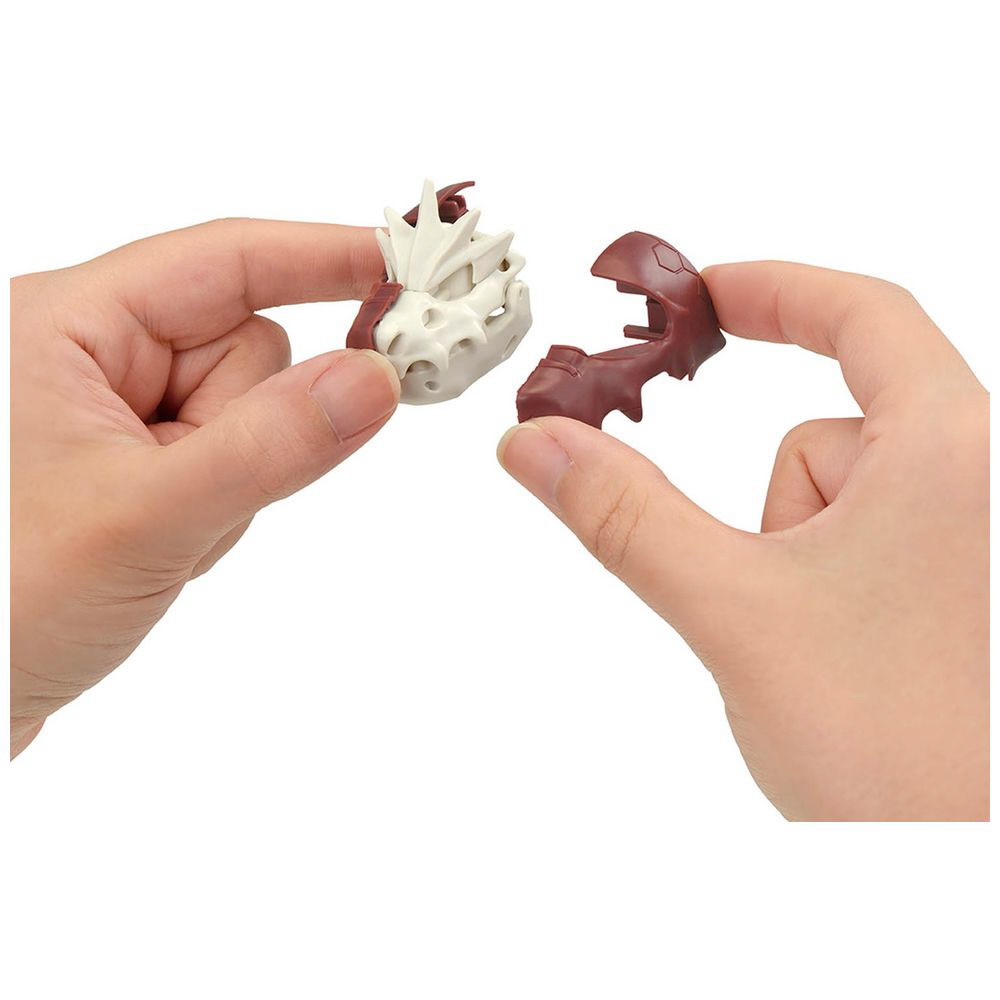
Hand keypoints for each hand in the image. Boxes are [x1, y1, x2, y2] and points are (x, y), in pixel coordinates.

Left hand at [11, 220, 399, 756]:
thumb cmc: (1, 602)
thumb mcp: (144, 519)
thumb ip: (269, 447)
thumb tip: (375, 380)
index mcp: (69, 324)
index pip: (225, 260)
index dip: (322, 257)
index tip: (407, 266)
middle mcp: (94, 353)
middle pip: (250, 348)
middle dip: (252, 428)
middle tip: (199, 498)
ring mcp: (118, 411)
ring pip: (253, 412)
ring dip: (236, 478)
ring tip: (167, 535)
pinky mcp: (138, 460)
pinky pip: (234, 457)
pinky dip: (224, 504)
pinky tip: (169, 545)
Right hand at [498, 262, 987, 820]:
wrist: (965, 874)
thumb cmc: (899, 752)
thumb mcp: (736, 610)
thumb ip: (624, 516)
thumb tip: (536, 443)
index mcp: (951, 450)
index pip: (864, 314)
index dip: (773, 289)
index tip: (699, 294)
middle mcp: (979, 479)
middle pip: (826, 433)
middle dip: (775, 508)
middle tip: (773, 598)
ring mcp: (968, 539)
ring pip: (833, 501)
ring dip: (795, 557)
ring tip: (822, 651)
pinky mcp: (953, 588)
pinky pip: (857, 544)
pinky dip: (822, 581)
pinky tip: (840, 661)